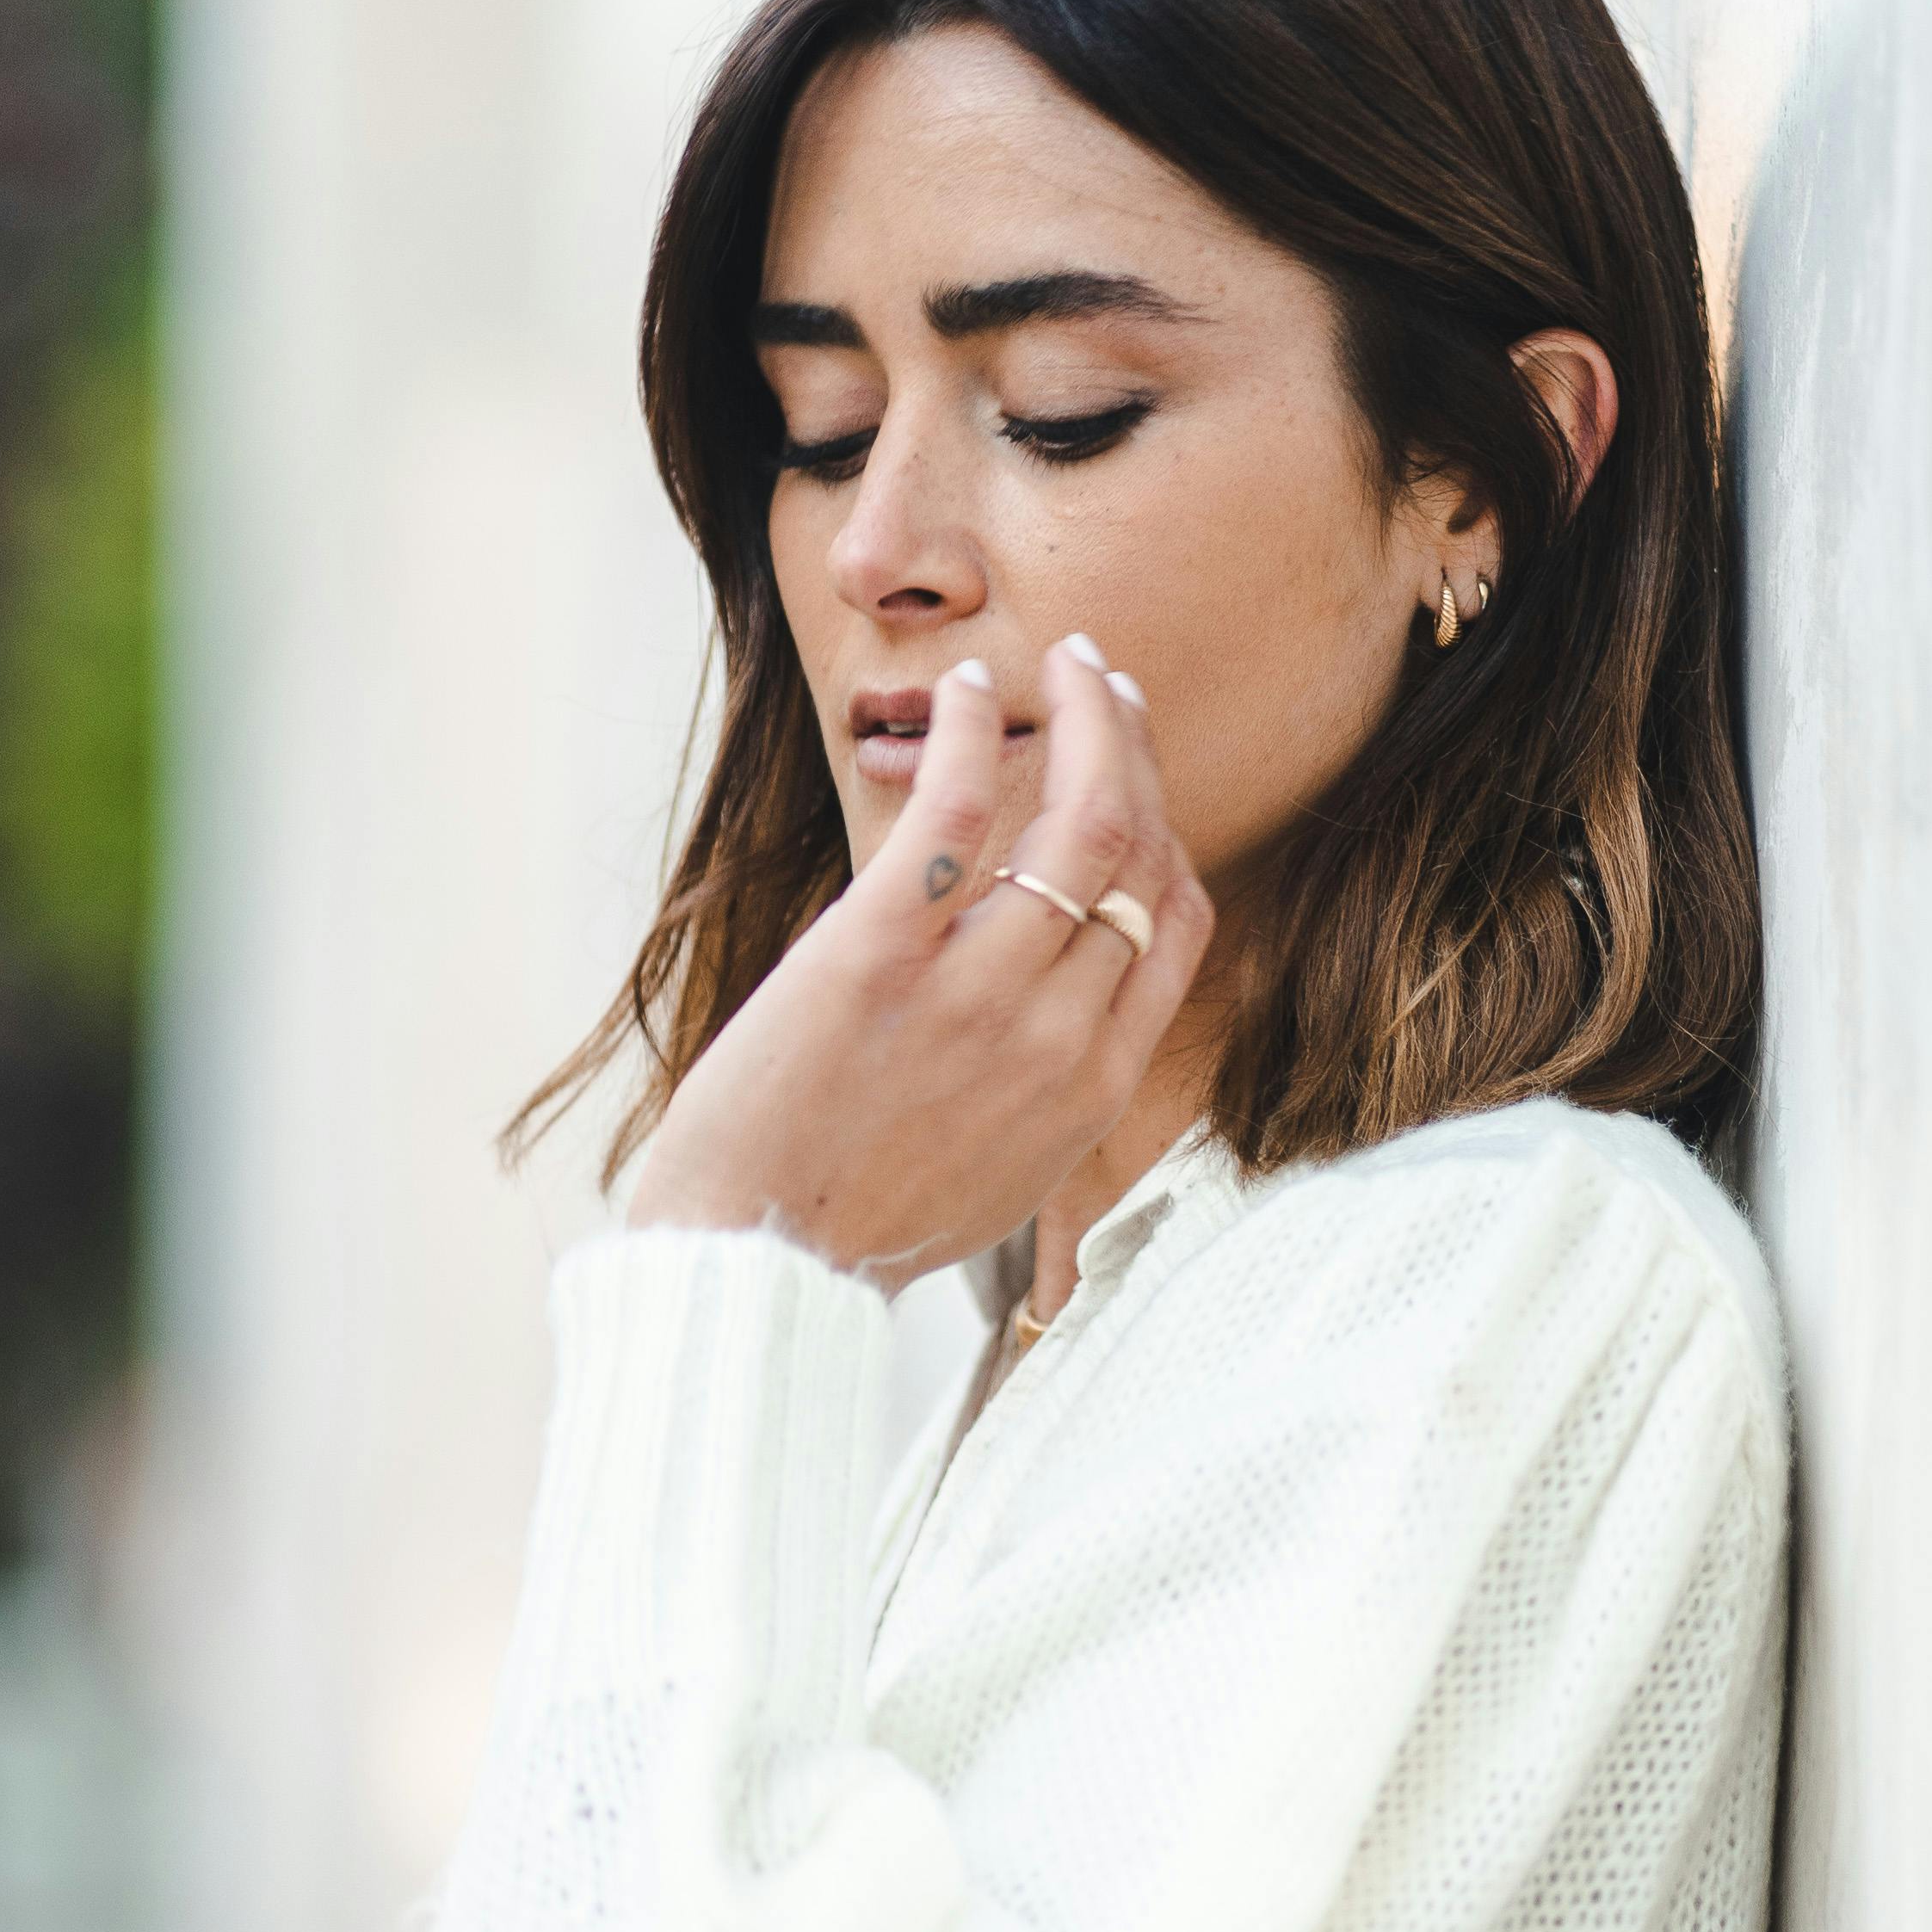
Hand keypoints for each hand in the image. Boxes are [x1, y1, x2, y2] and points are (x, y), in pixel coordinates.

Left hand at [619, 636, 1215, 1283]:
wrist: (757, 1265)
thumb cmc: (861, 1221)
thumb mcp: (1006, 1172)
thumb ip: (1052, 1084)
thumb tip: (1063, 1008)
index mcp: (1093, 1085)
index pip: (1175, 921)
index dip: (1167, 828)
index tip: (1137, 771)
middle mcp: (1056, 1034)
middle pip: (1139, 850)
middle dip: (1134, 746)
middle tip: (1107, 684)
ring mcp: (975, 993)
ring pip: (1079, 817)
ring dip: (1081, 716)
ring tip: (1061, 666)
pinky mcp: (880, 955)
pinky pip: (954, 810)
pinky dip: (972, 731)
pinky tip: (968, 688)